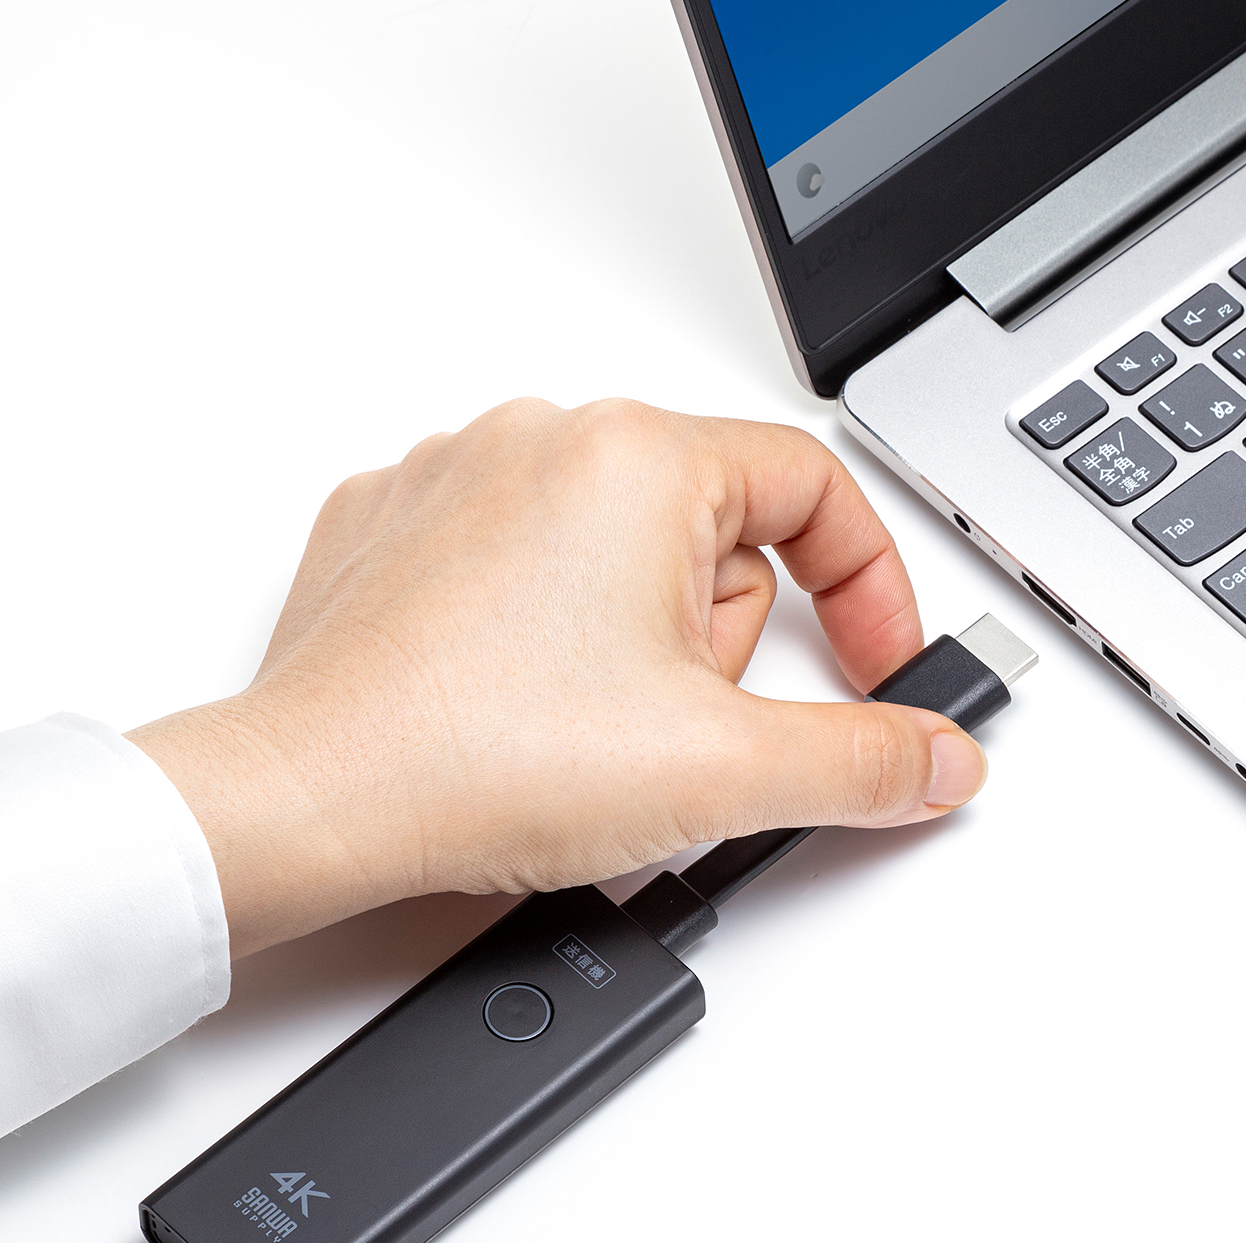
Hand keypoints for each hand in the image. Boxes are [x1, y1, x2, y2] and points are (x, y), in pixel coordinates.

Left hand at [127, 400, 987, 958]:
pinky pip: (522, 565)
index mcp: (639, 459)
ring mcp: (457, 476)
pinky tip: (516, 706)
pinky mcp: (397, 527)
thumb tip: (937, 758)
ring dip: (634, 646)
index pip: (817, 487)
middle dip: (718, 645)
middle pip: (715, 535)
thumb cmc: (482, 759)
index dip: (872, 586)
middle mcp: (542, 438)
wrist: (308, 802)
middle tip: (665, 725)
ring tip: (576, 727)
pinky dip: (542, 633)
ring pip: (618, 555)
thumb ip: (864, 762)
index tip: (877, 665)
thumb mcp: (722, 774)